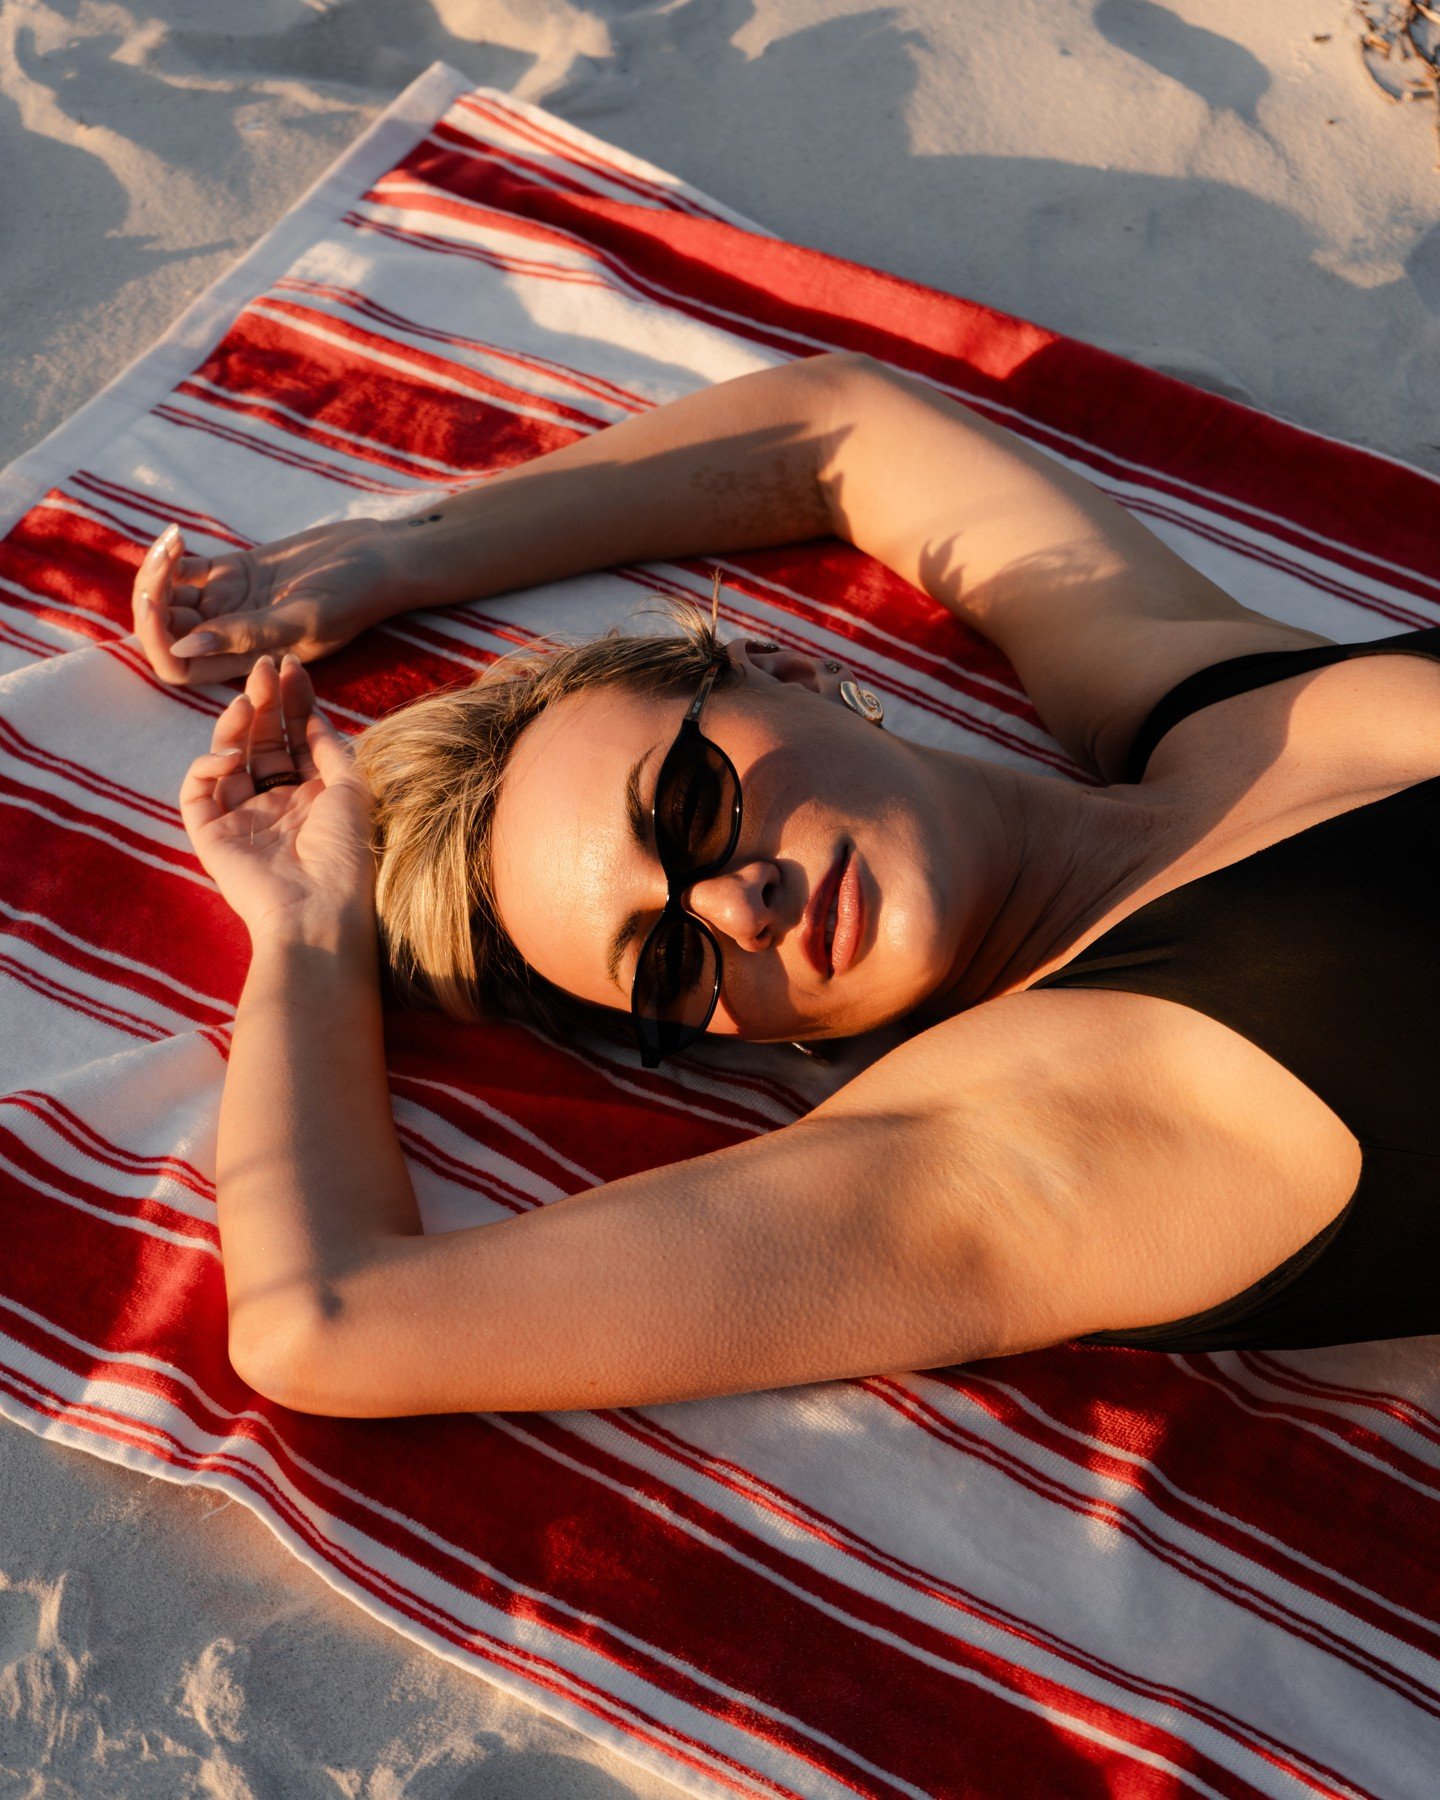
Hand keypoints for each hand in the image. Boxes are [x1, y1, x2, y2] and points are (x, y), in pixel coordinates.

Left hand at [133, 517, 407, 686]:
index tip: (159, 601)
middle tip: (166, 561)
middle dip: (151, 599)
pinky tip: (179, 536)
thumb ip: (248, 633)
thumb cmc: (356, 593)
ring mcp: (231, 603)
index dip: (158, 640)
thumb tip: (185, 645)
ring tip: (173, 543)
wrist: (382, 557)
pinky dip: (171, 554)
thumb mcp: (305, 616)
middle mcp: (232, 637)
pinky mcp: (234, 573)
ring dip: (157, 572)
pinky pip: (184, 571)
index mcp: (247, 661)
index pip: (178, 666)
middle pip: (165, 631)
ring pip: (169, 598)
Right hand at [180, 655, 376, 941]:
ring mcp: (243, 818)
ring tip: (246, 701)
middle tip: (263, 668)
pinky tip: (229, 757)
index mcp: (314, 795)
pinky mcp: (212, 835)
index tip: (291, 665)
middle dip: (263, 702)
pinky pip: (198, 791)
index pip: (297, 737)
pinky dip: (207, 767)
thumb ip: (331, 749)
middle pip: (262, 742)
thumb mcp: (351, 790)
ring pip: (229, 759)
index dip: (293, 701)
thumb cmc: (345, 854)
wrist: (317, 911)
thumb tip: (314, 715)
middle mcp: (277, 803)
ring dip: (235, 727)